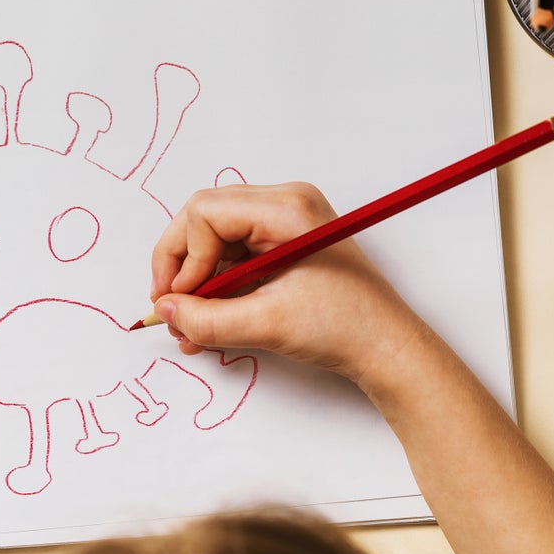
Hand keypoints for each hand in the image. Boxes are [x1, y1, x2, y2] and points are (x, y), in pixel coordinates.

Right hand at [149, 182, 427, 384]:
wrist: (388, 348)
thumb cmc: (346, 328)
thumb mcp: (267, 324)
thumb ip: (207, 319)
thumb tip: (164, 311)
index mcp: (286, 209)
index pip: (205, 213)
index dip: (183, 257)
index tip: (179, 300)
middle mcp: (283, 205)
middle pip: (204, 219)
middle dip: (182, 267)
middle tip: (170, 309)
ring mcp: (284, 224)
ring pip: (214, 240)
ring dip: (196, 283)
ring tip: (187, 328)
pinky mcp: (283, 246)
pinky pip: (232, 256)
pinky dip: (215, 288)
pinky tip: (206, 322)